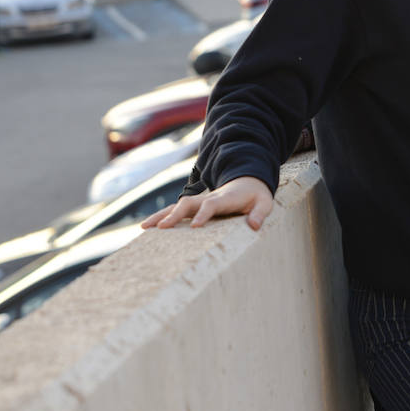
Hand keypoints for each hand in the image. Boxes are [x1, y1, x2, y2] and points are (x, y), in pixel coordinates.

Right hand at [141, 176, 274, 230]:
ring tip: (144, 227)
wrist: (247, 182)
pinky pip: (175, 210)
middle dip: (174, 215)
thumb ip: (260, 213)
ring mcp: (200, 201)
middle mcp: (209, 198)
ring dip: (161, 215)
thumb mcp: (265, 203)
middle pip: (188, 203)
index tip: (195, 227)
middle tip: (161, 228)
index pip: (212, 205)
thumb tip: (254, 225)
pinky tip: (148, 227)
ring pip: (177, 206)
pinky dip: (162, 216)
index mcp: (226, 198)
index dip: (203, 214)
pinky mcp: (195, 206)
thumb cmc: (256, 196)